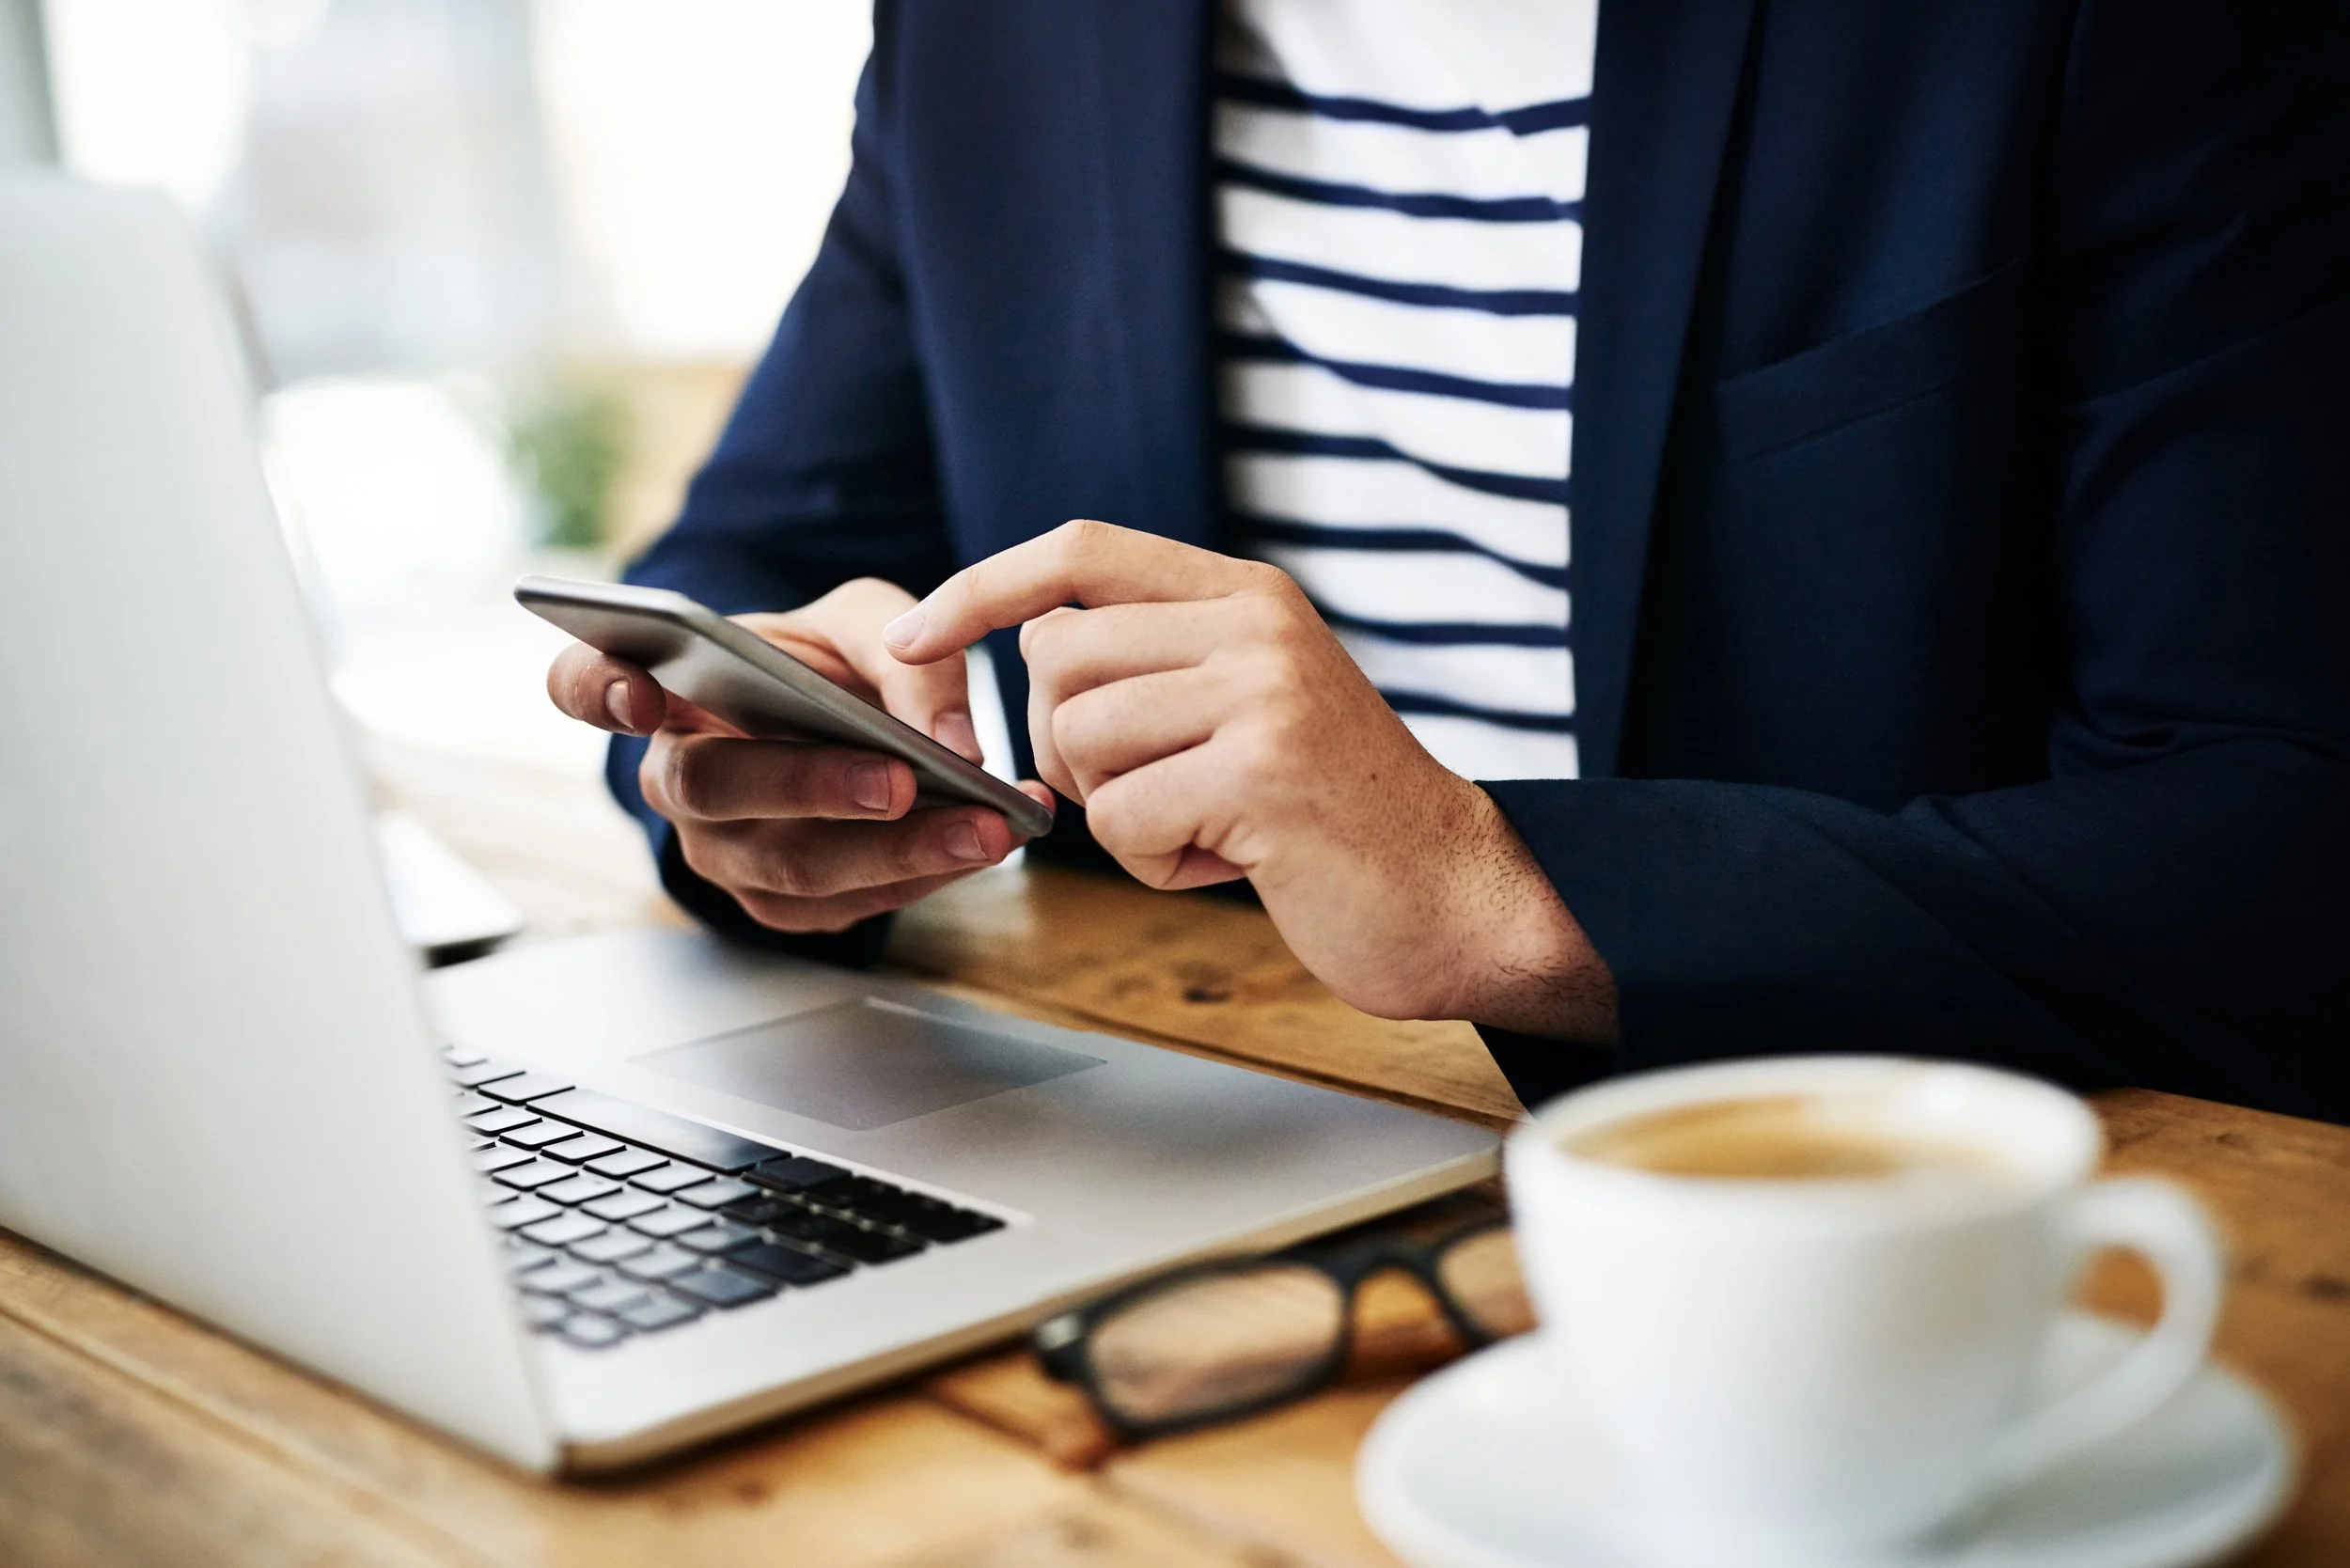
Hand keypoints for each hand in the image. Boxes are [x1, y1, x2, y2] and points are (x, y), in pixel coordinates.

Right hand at [546, 577, 1053, 933]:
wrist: (848, 724)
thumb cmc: (830, 663)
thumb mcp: (868, 620)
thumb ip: (908, 652)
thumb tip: (950, 737)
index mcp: (664, 686)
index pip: (585, 685)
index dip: (598, 690)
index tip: (641, 693)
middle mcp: (674, 773)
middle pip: (712, 788)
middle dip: (811, 787)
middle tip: (900, 780)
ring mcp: (718, 848)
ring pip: (788, 864)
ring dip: (896, 851)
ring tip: (986, 826)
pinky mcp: (774, 900)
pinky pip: (839, 904)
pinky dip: (918, 876)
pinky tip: (981, 845)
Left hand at [882, 521, 1614, 1038]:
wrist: (1458, 894)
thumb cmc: (1334, 818)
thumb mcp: (1253, 703)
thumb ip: (1161, 661)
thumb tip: (1027, 644)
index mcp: (1246, 594)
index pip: (1079, 550)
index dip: (980, 588)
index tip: (909, 639)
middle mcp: (1255, 624)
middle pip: (1055, 658)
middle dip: (1063, 747)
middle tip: (1144, 796)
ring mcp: (1263, 691)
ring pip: (1080, 740)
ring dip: (1120, 814)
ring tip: (1210, 828)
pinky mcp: (1262, 772)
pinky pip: (1121, 816)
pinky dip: (1155, 861)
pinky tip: (1231, 861)